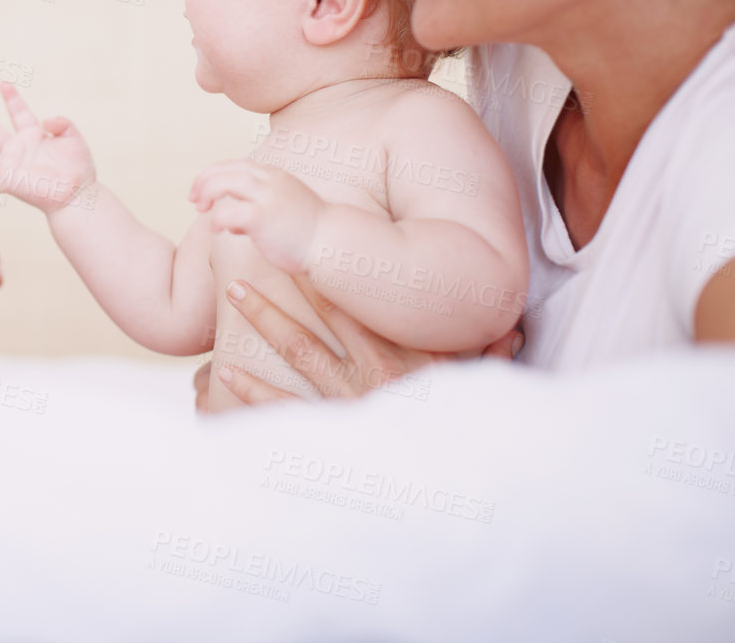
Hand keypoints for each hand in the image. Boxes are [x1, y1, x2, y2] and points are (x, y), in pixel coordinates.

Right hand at [0, 81, 93, 211]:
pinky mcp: (9, 183)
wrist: (78, 194)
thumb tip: (45, 121)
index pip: (17, 112)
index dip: (10, 97)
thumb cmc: (78, 168)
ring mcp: (11, 166)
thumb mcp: (73, 138)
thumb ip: (62, 123)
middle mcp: (17, 149)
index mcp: (32, 135)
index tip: (4, 83)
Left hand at [188, 160, 324, 274]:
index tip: (201, 192)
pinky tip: (218, 229)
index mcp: (274, 175)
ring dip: (206, 193)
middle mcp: (270, 180)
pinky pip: (230, 212)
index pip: (234, 165)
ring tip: (201, 209)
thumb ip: (258, 207)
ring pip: (224, 183)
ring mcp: (268, 197)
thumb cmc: (308, 233)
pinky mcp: (264, 218)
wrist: (334, 243)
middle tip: (193, 200)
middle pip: (225, 169)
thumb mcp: (283, 208)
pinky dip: (217, 218)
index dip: (212, 175)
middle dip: (203, 181)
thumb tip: (231, 221)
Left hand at [205, 277, 523, 409]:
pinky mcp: (328, 435)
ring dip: (263, 321)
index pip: (358, 309)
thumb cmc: (461, 435)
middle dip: (282, 291)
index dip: (328, 277)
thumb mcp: (477, 395)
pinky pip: (283, 410)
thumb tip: (512, 332)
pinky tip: (222, 374)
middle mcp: (369, 378)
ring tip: (233, 292)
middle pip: (315, 325)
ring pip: (296, 353)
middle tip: (251, 257)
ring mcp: (344, 405)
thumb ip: (492, 362)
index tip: (301, 248)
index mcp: (403, 360)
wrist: (444, 486)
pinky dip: (251, 392)